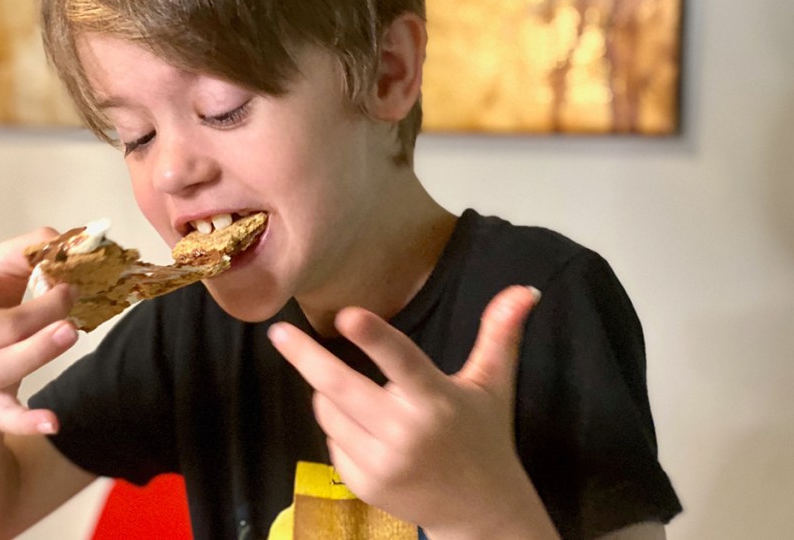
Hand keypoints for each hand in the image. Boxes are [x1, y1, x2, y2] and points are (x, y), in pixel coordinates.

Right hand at [0, 228, 80, 435]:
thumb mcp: (10, 263)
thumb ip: (37, 247)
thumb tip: (66, 247)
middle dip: (38, 312)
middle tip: (69, 293)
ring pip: (0, 368)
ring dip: (39, 350)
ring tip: (69, 331)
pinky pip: (5, 416)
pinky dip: (28, 420)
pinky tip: (52, 421)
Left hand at [268, 285, 557, 537]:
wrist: (480, 512)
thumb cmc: (483, 437)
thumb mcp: (493, 384)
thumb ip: (500, 334)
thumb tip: (524, 289)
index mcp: (437, 400)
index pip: (401, 362)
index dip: (373, 338)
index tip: (345, 316)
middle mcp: (406, 432)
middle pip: (340, 387)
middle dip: (304, 357)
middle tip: (277, 332)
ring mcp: (382, 462)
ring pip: (328, 411)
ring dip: (329, 393)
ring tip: (356, 392)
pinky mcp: (364, 484)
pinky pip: (330, 441)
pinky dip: (338, 427)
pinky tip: (365, 429)